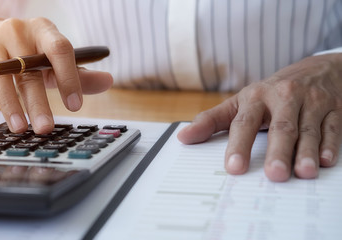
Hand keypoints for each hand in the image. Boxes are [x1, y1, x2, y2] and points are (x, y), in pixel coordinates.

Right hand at [0, 17, 112, 133]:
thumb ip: (81, 73)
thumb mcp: (55, 59)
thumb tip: (109, 82)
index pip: (60, 50)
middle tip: (45, 128)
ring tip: (20, 128)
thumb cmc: (30, 53)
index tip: (75, 106)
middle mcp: (16, 32)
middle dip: (37, 102)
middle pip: (28, 69)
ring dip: (10, 105)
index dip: (69, 78)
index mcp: (43, 30)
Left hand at [177, 54, 341, 181]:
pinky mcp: (334, 108)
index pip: (244, 123)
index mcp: (256, 97)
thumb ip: (212, 120)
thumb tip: (183, 137)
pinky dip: (331, 144)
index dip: (239, 145)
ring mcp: (311, 101)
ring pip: (308, 129)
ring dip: (307, 152)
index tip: (234, 167)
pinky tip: (327, 161)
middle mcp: (283, 97)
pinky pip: (333, 127)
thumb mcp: (240, 101)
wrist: (316, 69)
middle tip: (274, 175)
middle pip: (281, 127)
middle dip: (278, 151)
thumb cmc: (271, 92)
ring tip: (303, 173)